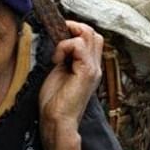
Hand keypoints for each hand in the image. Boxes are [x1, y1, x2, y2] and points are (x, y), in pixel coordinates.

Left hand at [39, 20, 102, 142]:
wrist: (57, 121)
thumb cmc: (54, 102)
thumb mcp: (58, 74)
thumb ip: (63, 59)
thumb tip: (58, 43)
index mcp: (89, 67)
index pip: (91, 38)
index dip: (74, 31)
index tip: (56, 36)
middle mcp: (95, 66)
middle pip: (93, 33)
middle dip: (73, 29)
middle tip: (56, 39)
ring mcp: (93, 68)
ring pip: (89, 35)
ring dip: (68, 38)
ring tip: (57, 54)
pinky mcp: (86, 71)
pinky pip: (78, 45)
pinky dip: (64, 47)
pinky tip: (56, 60)